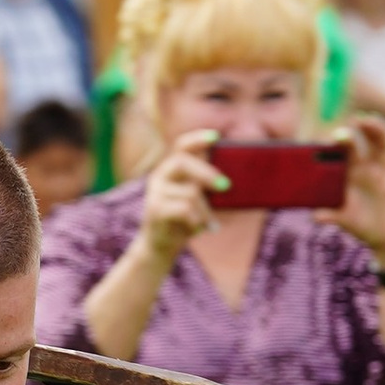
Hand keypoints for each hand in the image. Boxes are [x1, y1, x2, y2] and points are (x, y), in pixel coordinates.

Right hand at [136, 128, 227, 265]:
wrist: (159, 248)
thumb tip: (229, 180)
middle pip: (182, 161)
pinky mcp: (155, 210)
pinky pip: (184, 209)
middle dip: (206, 172)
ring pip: (189, 192)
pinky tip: (197, 230)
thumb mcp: (196, 200)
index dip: (197, 139)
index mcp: (170, 170)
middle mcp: (159, 177)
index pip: (181, 146)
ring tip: (208, 223)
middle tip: (225, 185)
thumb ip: (205, 185)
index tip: (216, 137)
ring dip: (205, 210)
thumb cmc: (183, 221)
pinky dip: (196, 221)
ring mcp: (155, 193)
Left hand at [332, 112, 384, 265]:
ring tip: (370, 120)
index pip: (347, 149)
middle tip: (352, 120)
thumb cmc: (364, 226)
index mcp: (353, 172)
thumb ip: (333, 216)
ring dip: (379, 130)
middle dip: (360, 127)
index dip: (340, 140)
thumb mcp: (347, 221)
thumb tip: (316, 216)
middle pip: (366, 139)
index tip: (332, 135)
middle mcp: (370, 166)